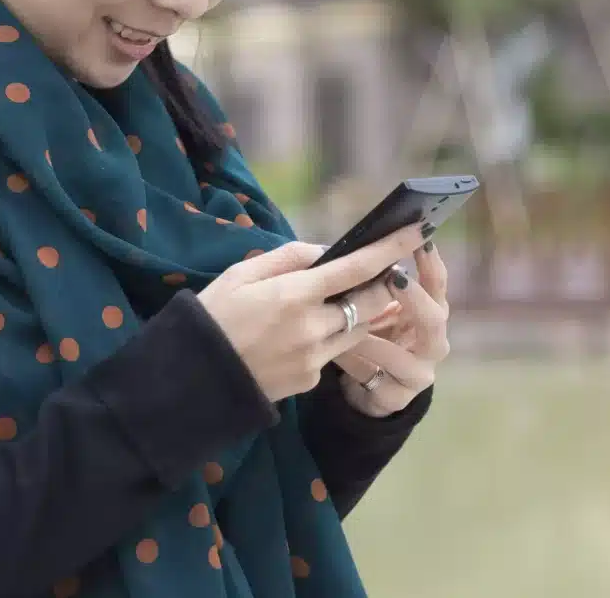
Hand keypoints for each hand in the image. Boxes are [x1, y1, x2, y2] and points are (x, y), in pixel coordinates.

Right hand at [196, 225, 424, 402]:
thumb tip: (328, 252)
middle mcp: (311, 328)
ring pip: (358, 328)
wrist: (192, 378)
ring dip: (358, 312)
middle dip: (383, 284)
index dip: (391, 249)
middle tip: (380, 271)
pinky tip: (296, 336)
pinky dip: (328, 337)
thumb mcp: (242, 273)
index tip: (417, 229)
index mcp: (294, 295)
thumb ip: (290, 257)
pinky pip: (333, 352)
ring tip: (334, 301)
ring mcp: (314, 358)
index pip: (357, 268)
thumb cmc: (213, 315)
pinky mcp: (311, 381)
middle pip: (371, 302)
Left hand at [331, 244, 450, 416]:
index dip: (431, 264)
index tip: (420, 240)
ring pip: (405, 355)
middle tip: (393, 278)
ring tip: (354, 322)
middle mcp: (432, 342)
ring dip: (377, 337)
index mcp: (428, 314)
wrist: (359, 389)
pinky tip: (340, 352)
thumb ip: (372, 285)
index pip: (437, 285)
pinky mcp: (398, 398)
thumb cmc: (368, 336)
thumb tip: (356, 251)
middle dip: (415, 297)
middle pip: (435, 319)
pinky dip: (357, 362)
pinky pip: (377, 377)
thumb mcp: (371, 308)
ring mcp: (419, 373)